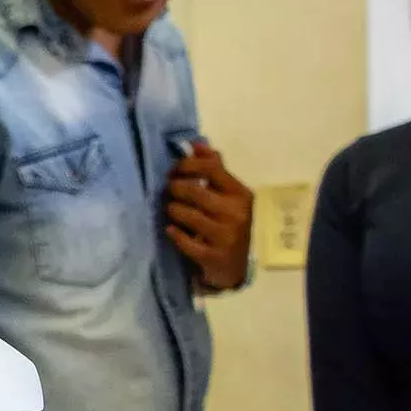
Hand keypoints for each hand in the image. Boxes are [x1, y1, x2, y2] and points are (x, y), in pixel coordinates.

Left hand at [164, 142, 252, 289]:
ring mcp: (226, 236)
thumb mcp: (228, 196)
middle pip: (193, 190)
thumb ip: (214, 169)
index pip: (212, 168)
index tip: (175, 170)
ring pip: (186, 214)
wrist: (236, 266)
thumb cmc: (228, 224)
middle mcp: (236, 213)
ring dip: (172, 209)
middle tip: (169, 190)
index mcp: (241, 194)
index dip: (187, 165)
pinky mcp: (213, 256)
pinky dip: (174, 233)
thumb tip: (198, 143)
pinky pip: (184, 240)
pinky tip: (171, 230)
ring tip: (172, 209)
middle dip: (175, 188)